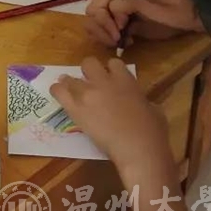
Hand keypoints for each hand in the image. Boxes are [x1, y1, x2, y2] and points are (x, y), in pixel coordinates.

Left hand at [50, 57, 171, 170]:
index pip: (113, 63)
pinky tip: (59, 94)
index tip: (109, 78)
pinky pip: (58, 91)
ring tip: (69, 89)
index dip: (110, 70)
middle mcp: (104, 81)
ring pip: (69, 78)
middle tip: (89, 82)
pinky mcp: (75, 108)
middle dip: (88, 71)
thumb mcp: (153, 108)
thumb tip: (139, 102)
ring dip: (70, 82)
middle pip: (89, 63)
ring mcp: (87, 93)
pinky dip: (57, 91)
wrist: (136, 148)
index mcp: (125, 80)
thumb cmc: (151, 131)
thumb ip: (141, 99)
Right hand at [85, 0, 185, 46]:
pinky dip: (107, 37)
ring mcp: (119, 9)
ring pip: (94, 20)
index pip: (99, 5)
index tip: (118, 35)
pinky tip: (124, 44)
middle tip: (116, 42)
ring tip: (118, 44)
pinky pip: (104, 28)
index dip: (104, 22)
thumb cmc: (185, 3)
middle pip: (93, 12)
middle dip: (100, 29)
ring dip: (101, 34)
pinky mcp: (125, 22)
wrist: (196, 13)